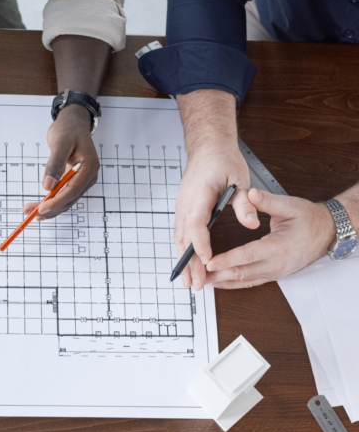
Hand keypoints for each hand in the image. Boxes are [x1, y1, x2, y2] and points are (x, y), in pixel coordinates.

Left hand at [22, 104, 99, 219]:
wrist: (73, 123)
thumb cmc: (68, 129)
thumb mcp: (60, 143)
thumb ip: (55, 164)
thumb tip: (48, 186)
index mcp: (89, 167)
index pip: (73, 190)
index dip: (57, 201)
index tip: (41, 208)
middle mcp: (89, 176)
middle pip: (69, 199)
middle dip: (50, 208)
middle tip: (30, 212)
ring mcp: (83, 180)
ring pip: (66, 200)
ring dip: (50, 208)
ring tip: (30, 212)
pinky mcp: (75, 180)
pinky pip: (64, 195)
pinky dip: (53, 202)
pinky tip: (40, 208)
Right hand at [174, 142, 258, 289]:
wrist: (208, 147)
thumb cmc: (222, 160)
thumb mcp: (239, 178)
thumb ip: (244, 203)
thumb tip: (252, 223)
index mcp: (198, 197)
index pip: (197, 226)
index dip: (201, 246)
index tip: (207, 263)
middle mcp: (185, 205)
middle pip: (184, 239)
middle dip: (188, 263)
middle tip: (195, 285)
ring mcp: (181, 207)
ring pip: (179, 238)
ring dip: (183, 260)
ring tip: (188, 281)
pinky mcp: (183, 209)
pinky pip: (180, 233)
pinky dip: (183, 249)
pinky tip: (187, 262)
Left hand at [206, 189, 334, 287]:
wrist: (327, 232)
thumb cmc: (310, 219)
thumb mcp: (290, 206)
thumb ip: (268, 201)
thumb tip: (250, 193)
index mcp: (279, 246)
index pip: (248, 255)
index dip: (227, 260)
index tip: (209, 262)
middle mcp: (277, 263)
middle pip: (242, 272)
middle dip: (218, 275)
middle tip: (198, 275)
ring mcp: (276, 272)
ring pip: (245, 281)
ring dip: (223, 282)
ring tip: (203, 281)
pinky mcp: (275, 274)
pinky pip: (251, 282)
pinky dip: (234, 284)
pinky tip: (219, 283)